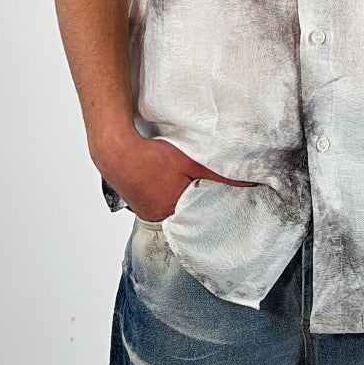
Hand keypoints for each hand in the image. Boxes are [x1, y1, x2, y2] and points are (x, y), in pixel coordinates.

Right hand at [92, 126, 257, 224]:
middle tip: (194, 182)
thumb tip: (248, 182)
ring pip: (167, 203)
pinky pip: (152, 197)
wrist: (114, 149)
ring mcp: (142, 209)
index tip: (215, 194)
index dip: (207, 202)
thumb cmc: (151, 156)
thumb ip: (219, 173)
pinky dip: (159, 188)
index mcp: (172, 212)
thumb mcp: (191, 162)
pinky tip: (160, 176)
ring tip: (175, 177)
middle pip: (182, 209)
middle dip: (190, 197)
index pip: (198, 214)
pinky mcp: (133, 198)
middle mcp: (156, 216)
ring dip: (173, 191)